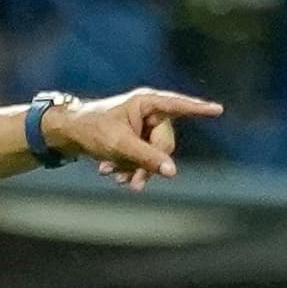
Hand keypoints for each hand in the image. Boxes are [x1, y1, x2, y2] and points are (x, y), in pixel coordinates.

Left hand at [42, 88, 223, 189]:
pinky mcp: (137, 140)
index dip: (199, 109)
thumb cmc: (92, 129)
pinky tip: (109, 171)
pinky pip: (144, 159)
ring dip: (135, 169)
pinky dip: (129, 167)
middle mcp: (150, 113)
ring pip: (155, 156)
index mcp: (147, 103)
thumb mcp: (119, 144)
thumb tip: (172, 172)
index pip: (178, 106)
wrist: (68, 134)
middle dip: (148, 165)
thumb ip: (146, 157)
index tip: (218, 109)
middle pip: (165, 145)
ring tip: (112, 175)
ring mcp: (144, 127)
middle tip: (131, 184)